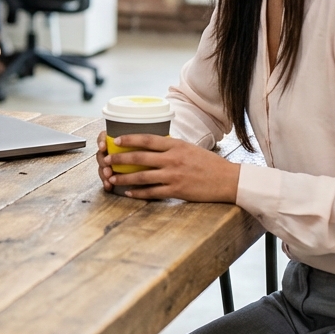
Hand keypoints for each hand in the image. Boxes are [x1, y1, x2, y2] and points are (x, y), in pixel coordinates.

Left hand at [96, 131, 238, 202]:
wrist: (228, 180)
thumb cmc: (209, 164)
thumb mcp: (190, 149)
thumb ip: (172, 148)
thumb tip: (153, 147)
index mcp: (176, 145)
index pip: (147, 139)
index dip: (129, 139)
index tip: (116, 140)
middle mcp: (172, 159)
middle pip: (139, 157)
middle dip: (119, 159)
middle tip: (107, 160)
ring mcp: (173, 175)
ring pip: (142, 176)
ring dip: (124, 178)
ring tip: (112, 179)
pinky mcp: (176, 190)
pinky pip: (152, 192)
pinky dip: (138, 193)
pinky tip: (128, 194)